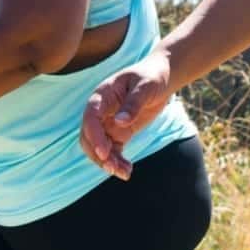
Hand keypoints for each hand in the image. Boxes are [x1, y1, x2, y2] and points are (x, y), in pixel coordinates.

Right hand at [79, 50, 171, 179]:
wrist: (161, 78)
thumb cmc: (152, 76)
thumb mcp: (145, 86)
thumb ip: (133, 103)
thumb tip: (120, 122)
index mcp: (102, 96)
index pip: (91, 118)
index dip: (94, 136)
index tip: (104, 152)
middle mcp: (100, 112)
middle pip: (88, 136)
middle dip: (98, 154)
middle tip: (113, 168)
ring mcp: (108, 123)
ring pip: (99, 148)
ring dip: (107, 162)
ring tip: (124, 173)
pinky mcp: (118, 133)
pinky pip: (112, 151)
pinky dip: (117, 162)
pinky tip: (128, 171)